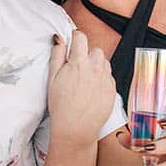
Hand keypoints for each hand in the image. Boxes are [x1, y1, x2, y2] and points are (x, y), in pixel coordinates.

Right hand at [48, 30, 115, 145]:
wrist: (76, 128)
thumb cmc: (61, 106)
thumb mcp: (52, 78)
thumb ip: (57, 55)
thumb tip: (59, 39)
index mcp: (79, 62)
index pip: (81, 37)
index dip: (75, 37)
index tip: (73, 42)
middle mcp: (96, 68)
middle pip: (94, 49)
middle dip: (86, 54)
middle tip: (77, 67)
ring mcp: (106, 78)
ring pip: (104, 62)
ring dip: (96, 65)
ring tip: (84, 79)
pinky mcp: (113, 89)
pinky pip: (109, 76)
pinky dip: (102, 78)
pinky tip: (91, 89)